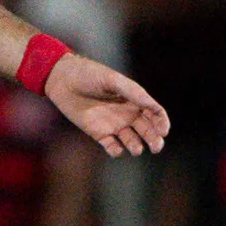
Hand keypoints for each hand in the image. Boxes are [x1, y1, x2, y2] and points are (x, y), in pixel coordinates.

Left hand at [45, 53, 170, 156]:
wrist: (62, 80)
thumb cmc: (88, 74)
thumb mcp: (111, 80)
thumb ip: (132, 92)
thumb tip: (152, 105)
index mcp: (134, 99)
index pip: (154, 113)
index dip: (162, 122)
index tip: (163, 131)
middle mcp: (127, 113)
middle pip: (147, 130)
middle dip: (154, 139)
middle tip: (156, 147)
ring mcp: (114, 124)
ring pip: (132, 140)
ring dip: (137, 146)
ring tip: (136, 148)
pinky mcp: (99, 133)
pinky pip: (112, 146)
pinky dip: (116, 151)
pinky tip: (116, 148)